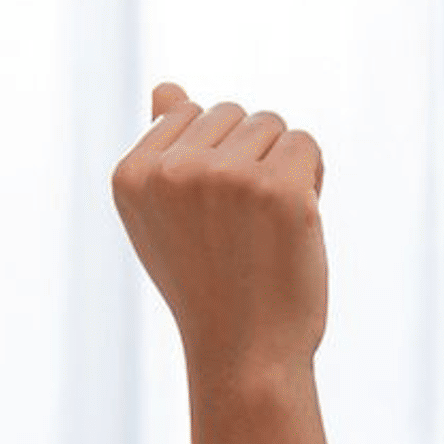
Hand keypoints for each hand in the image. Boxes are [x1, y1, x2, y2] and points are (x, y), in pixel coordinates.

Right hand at [108, 80, 326, 366]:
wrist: (245, 356)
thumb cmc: (209, 285)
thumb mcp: (168, 217)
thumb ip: (165, 150)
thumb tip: (166, 88)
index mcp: (131, 174)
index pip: (189, 112)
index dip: (214, 159)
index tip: (210, 217)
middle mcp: (171, 171)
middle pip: (232, 113)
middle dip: (249, 158)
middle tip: (242, 227)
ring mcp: (224, 177)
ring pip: (271, 125)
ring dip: (280, 168)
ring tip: (266, 226)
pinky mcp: (277, 188)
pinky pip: (305, 144)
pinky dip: (312, 179)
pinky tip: (295, 223)